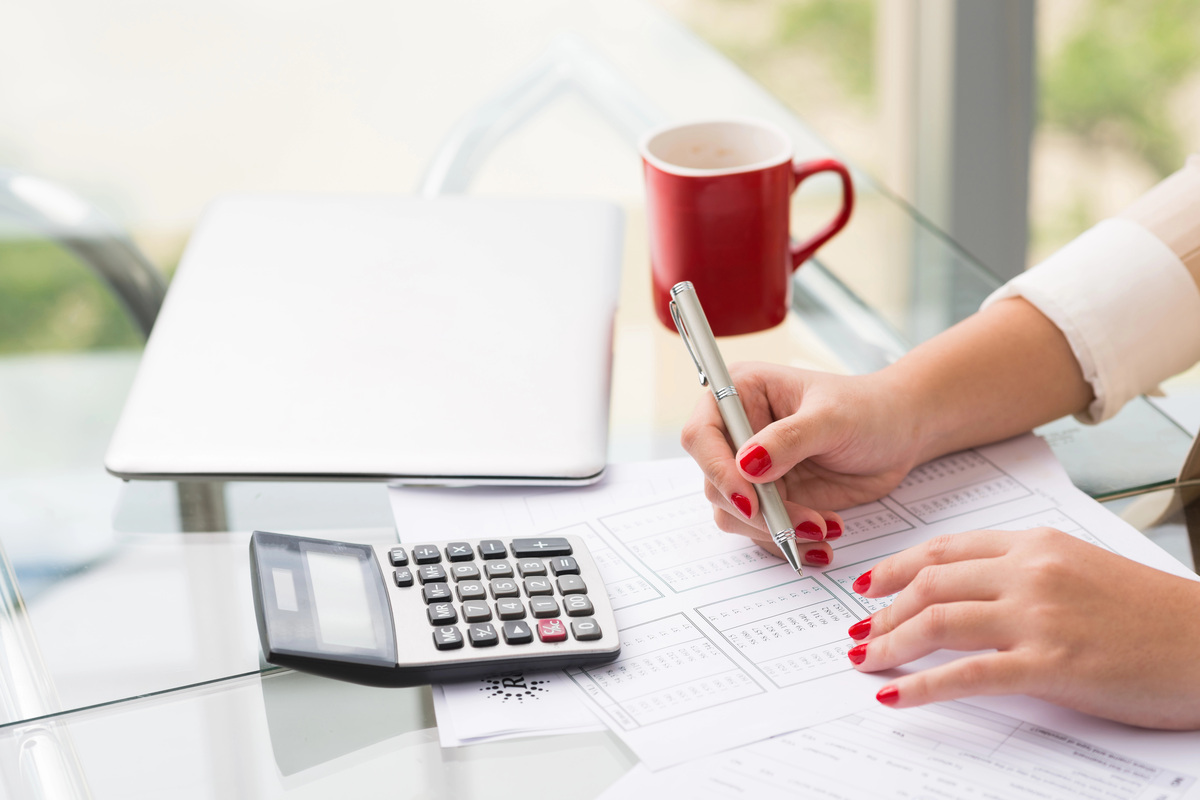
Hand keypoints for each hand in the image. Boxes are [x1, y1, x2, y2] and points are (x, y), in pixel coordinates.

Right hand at [680, 362, 921, 565]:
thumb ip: (789, 438)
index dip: (717, 469)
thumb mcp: (833, 418)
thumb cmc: (868, 410)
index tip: (750, 500)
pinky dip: (790, 543)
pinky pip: (762, 532)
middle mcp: (737, 433)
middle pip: (715, 483)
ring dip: (777, 531)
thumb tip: (746, 465)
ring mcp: (752, 470)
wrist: (899, 435)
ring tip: (825, 528)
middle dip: (758, 512)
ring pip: (734, 515)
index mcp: (740, 394)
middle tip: (806, 524)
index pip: (701, 434)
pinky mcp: (771, 500)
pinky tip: (823, 541)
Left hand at [849, 527, 1199, 728]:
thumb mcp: (1081, 569)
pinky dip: (922, 686)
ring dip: (891, 643)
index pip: (945, 550)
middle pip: (931, 584)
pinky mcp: (1050, 664)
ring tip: (865, 660)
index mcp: (1036, 544)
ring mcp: (1038, 617)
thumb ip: (1024, 572)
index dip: (896, 568)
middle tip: (858, 632)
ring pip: (938, 622)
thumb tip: (969, 593)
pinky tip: (896, 696)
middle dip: (884, 611)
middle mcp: (1030, 572)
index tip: (867, 585)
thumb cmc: (1151, 614)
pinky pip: (967, 674)